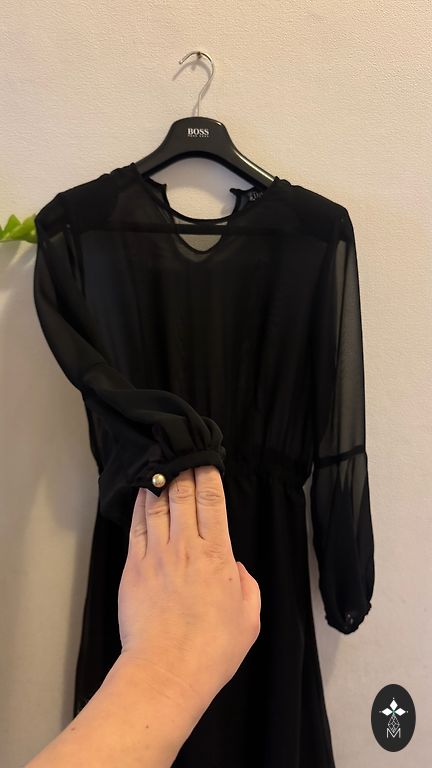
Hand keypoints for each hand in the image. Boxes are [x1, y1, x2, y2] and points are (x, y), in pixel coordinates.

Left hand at [118, 465, 260, 708]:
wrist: (167, 671)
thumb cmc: (212, 650)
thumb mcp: (249, 618)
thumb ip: (246, 585)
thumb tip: (236, 568)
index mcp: (217, 556)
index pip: (212, 502)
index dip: (208, 475)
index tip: (206, 459)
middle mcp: (186, 547)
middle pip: (183, 495)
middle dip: (184, 469)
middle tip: (183, 451)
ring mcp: (157, 555)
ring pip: (158, 505)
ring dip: (161, 480)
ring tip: (161, 462)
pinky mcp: (133, 568)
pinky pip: (137, 526)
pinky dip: (140, 504)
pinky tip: (142, 491)